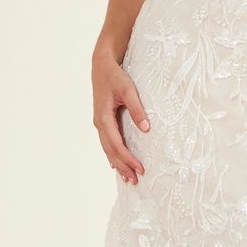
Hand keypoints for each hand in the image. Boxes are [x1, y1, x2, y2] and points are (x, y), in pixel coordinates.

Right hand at [93, 49, 149, 183]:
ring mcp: (99, 123)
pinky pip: (107, 143)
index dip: (128, 158)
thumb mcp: (128, 89)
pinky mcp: (103, 121)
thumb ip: (137, 108)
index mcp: (103, 117)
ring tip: (128, 178)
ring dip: (118, 164)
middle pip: (111, 151)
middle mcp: (99, 123)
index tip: (140, 168)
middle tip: (136, 181)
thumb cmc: (115, 75)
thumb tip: (146, 128)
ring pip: (108, 149)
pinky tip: (117, 164)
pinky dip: (113, 155)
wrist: (101, 65)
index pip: (117, 144)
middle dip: (123, 166)